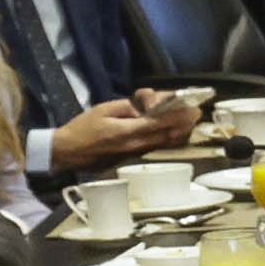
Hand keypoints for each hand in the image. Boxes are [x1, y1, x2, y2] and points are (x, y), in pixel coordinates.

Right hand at [53, 96, 197, 169]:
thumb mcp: (103, 110)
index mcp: (127, 132)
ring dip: (179, 132)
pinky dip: (168, 138)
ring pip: (164, 143)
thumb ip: (127, 108)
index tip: (192, 109)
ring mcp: (135, 154)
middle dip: (184, 124)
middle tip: (196, 113)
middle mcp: (135, 146)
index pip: (159, 124)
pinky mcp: (133, 158)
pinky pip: (156, 147)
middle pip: (167, 136)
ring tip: (189, 120)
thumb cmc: (82, 129)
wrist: (68, 153)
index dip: (177, 117)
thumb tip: (145, 108)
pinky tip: (174, 130)